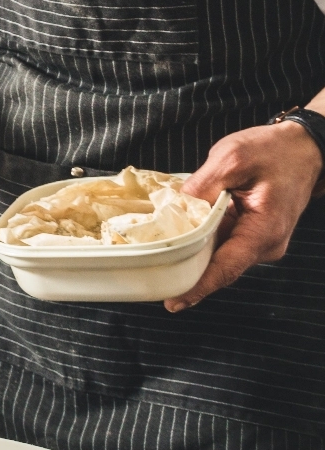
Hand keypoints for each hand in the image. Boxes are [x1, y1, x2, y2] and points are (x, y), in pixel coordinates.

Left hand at [166, 120, 324, 311]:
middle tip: (149, 274)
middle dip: (185, 271)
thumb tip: (175, 209)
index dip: (198, 286)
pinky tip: (177, 234)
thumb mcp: (232, 159)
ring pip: (217, 256)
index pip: (226, 268)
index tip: (173, 302)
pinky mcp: (250, 234)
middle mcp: (264, 244)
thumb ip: (201, 186)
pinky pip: (221, 244)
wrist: (301, 148)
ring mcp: (258, 242)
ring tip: (156, 252)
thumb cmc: (273, 151)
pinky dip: (200, 240)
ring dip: (190, 254)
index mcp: (264, 230)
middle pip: (218, 266)